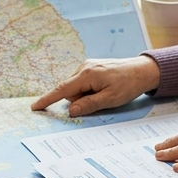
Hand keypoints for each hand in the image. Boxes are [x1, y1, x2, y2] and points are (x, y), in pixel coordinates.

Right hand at [30, 56, 160, 116]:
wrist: (143, 70)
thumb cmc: (128, 85)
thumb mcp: (109, 99)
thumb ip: (88, 105)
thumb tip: (70, 111)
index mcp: (86, 75)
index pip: (62, 89)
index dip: (48, 99)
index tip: (35, 107)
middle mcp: (84, 67)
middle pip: (70, 90)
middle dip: (79, 100)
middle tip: (100, 100)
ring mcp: (87, 66)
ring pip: (76, 87)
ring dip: (85, 95)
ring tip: (105, 93)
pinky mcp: (92, 67)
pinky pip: (82, 83)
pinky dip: (88, 89)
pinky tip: (104, 88)